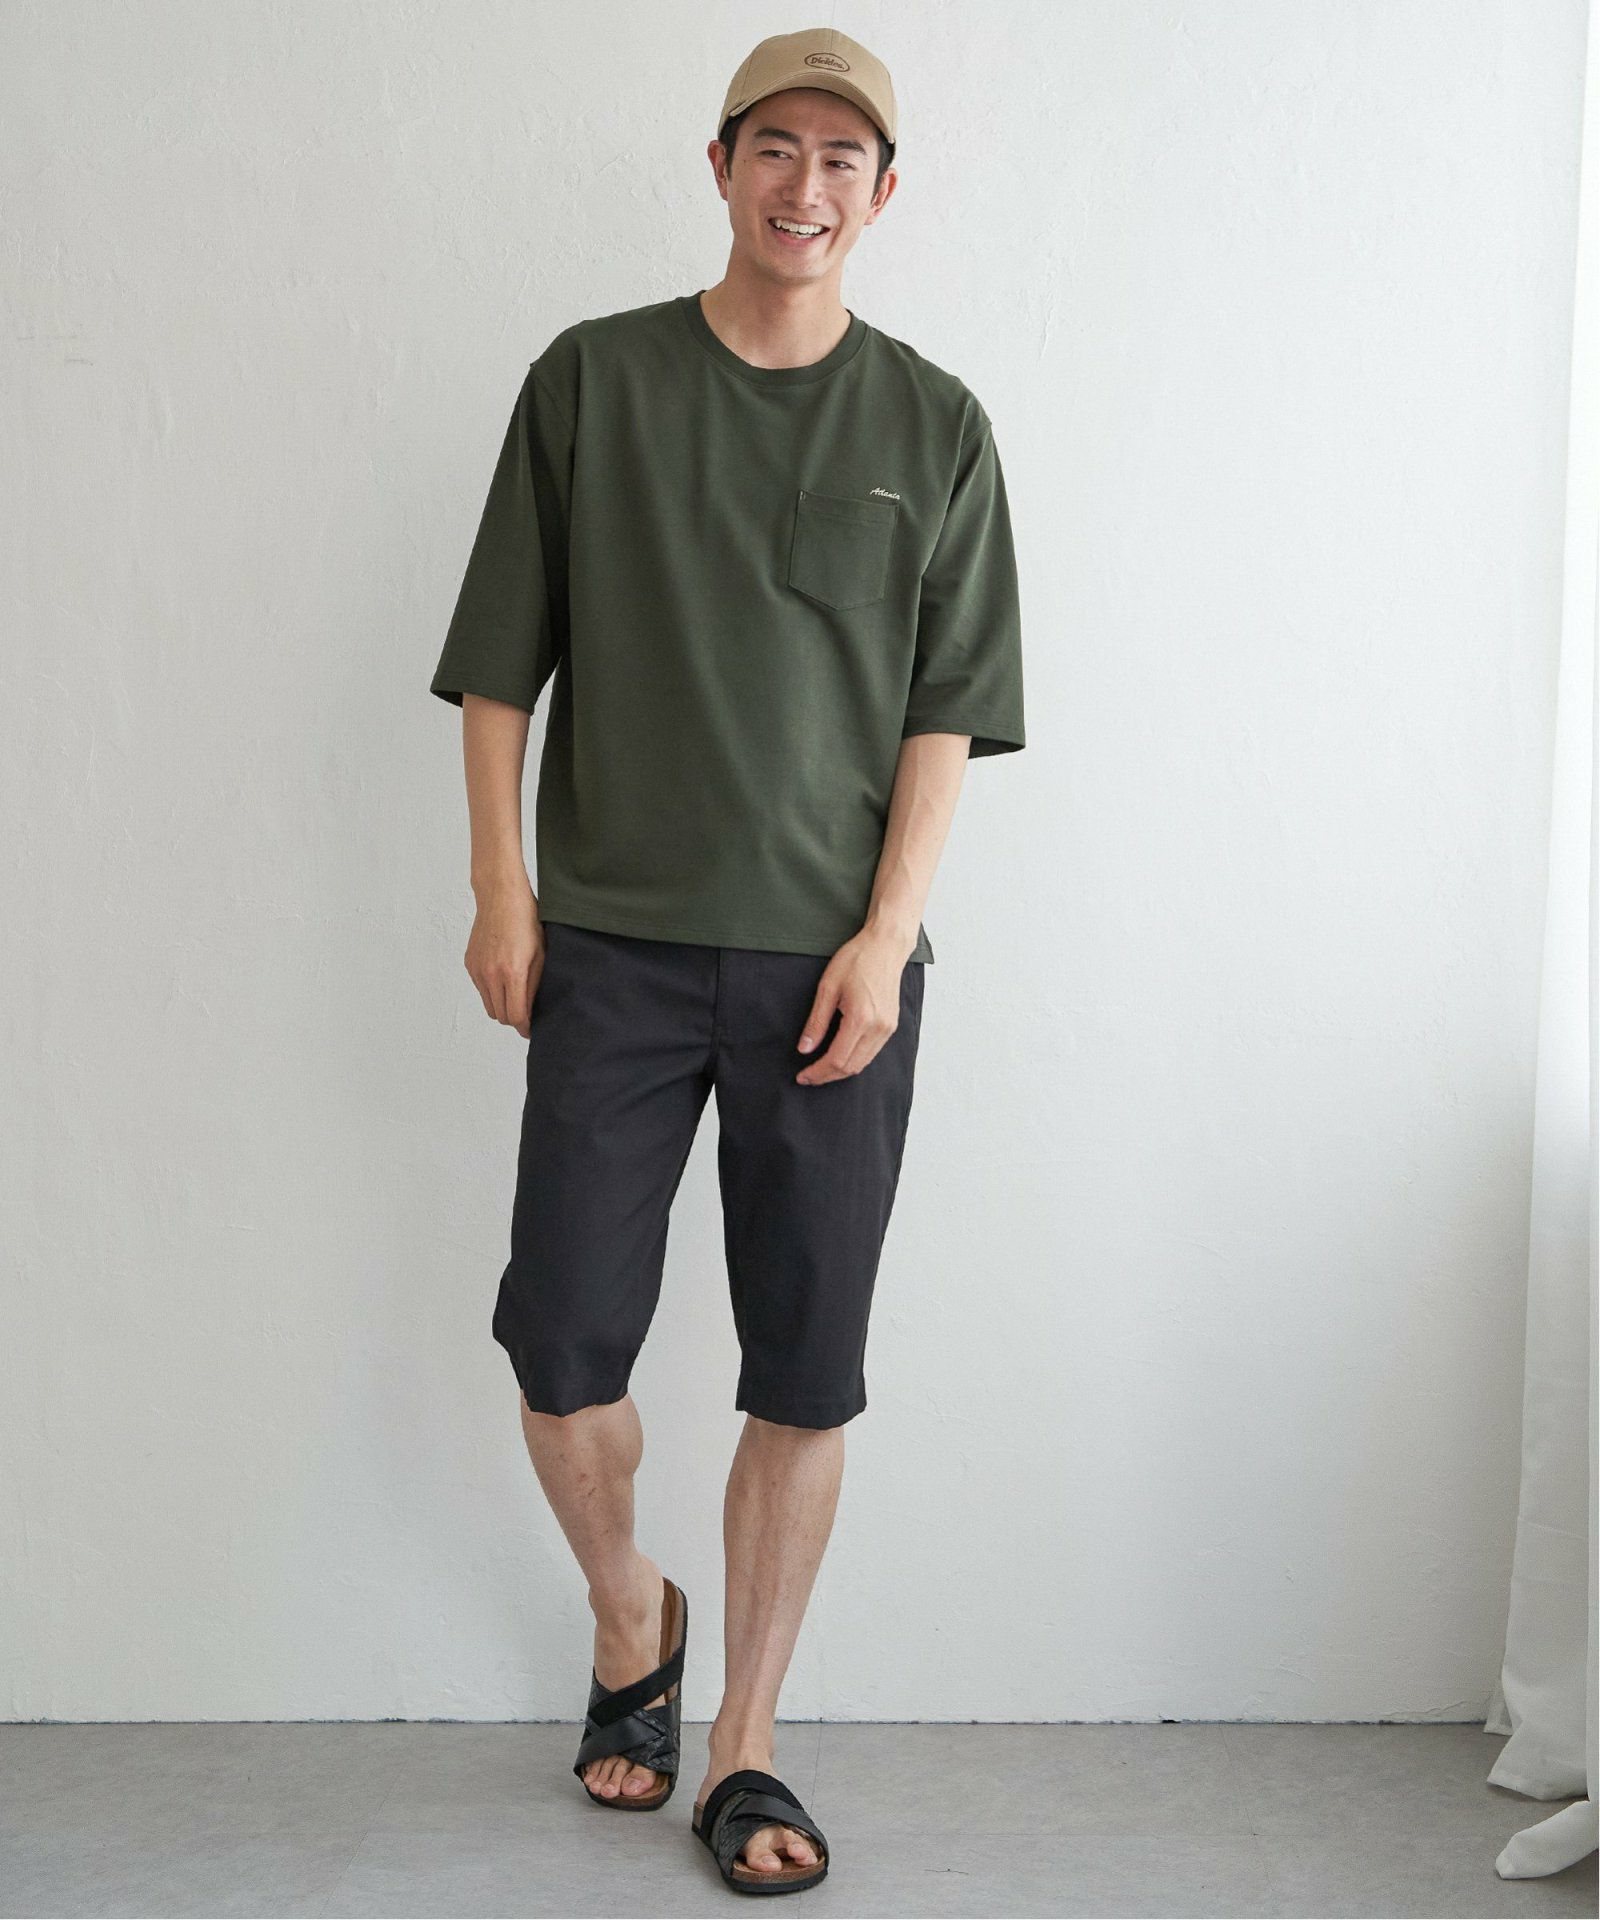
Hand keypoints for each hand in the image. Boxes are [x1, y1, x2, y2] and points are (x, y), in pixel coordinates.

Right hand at [465, 877, 542, 1037]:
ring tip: (516, 996)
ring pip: (489, 1006)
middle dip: (514, 1019)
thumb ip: (534, 986)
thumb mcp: (541, 955)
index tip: (532, 1029)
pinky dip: (492, 991)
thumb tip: (532, 1011)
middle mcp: (490, 974)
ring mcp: (477, 969)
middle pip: (500, 1016)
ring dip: (502, 1006)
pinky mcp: (469, 963)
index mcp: (511, 972)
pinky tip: (503, 978)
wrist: (501, 897)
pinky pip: (481, 990)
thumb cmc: (526, 921)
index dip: (525, 1026)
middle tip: (527, 1013)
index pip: (515, 1016)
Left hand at [795, 927, 912, 1084]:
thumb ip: (816, 1022)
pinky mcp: (891, 1026)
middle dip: (826, 1076)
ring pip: (862, 1064)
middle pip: (850, 1067)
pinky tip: (839, 1057)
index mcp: (861, 1018)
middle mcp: (878, 1028)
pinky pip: (871, 1054)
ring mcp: (888, 1029)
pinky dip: (853, 1061)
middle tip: (807, 1077)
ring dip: (840, 1072)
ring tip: (820, 1070)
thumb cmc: (856, 960)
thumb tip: (805, 1048)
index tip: (802, 1075)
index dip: (817, 1072)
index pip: (837, 1059)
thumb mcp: (828, 987)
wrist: (885, 946)